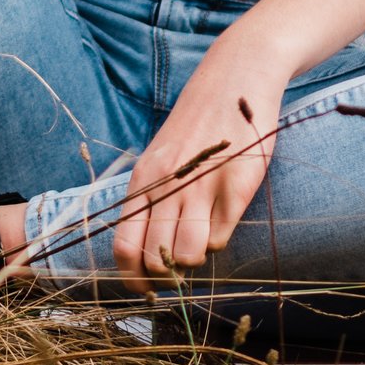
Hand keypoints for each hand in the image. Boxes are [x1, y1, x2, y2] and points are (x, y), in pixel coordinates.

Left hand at [111, 21, 293, 291]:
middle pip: (157, 258)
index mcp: (144, 177)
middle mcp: (169, 182)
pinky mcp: (238, 183)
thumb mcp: (161, 154)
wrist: (235, 75)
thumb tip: (145, 252)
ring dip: (196, 259)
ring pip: (190, 254)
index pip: (125, 246)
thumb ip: (152, 197)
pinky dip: (220, 239)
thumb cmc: (196, 124)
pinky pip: (222, 235)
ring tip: (202, 239)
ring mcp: (203, 183)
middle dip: (168, 275)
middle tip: (180, 266)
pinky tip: (222, 219)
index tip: (147, 289)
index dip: (134, 279)